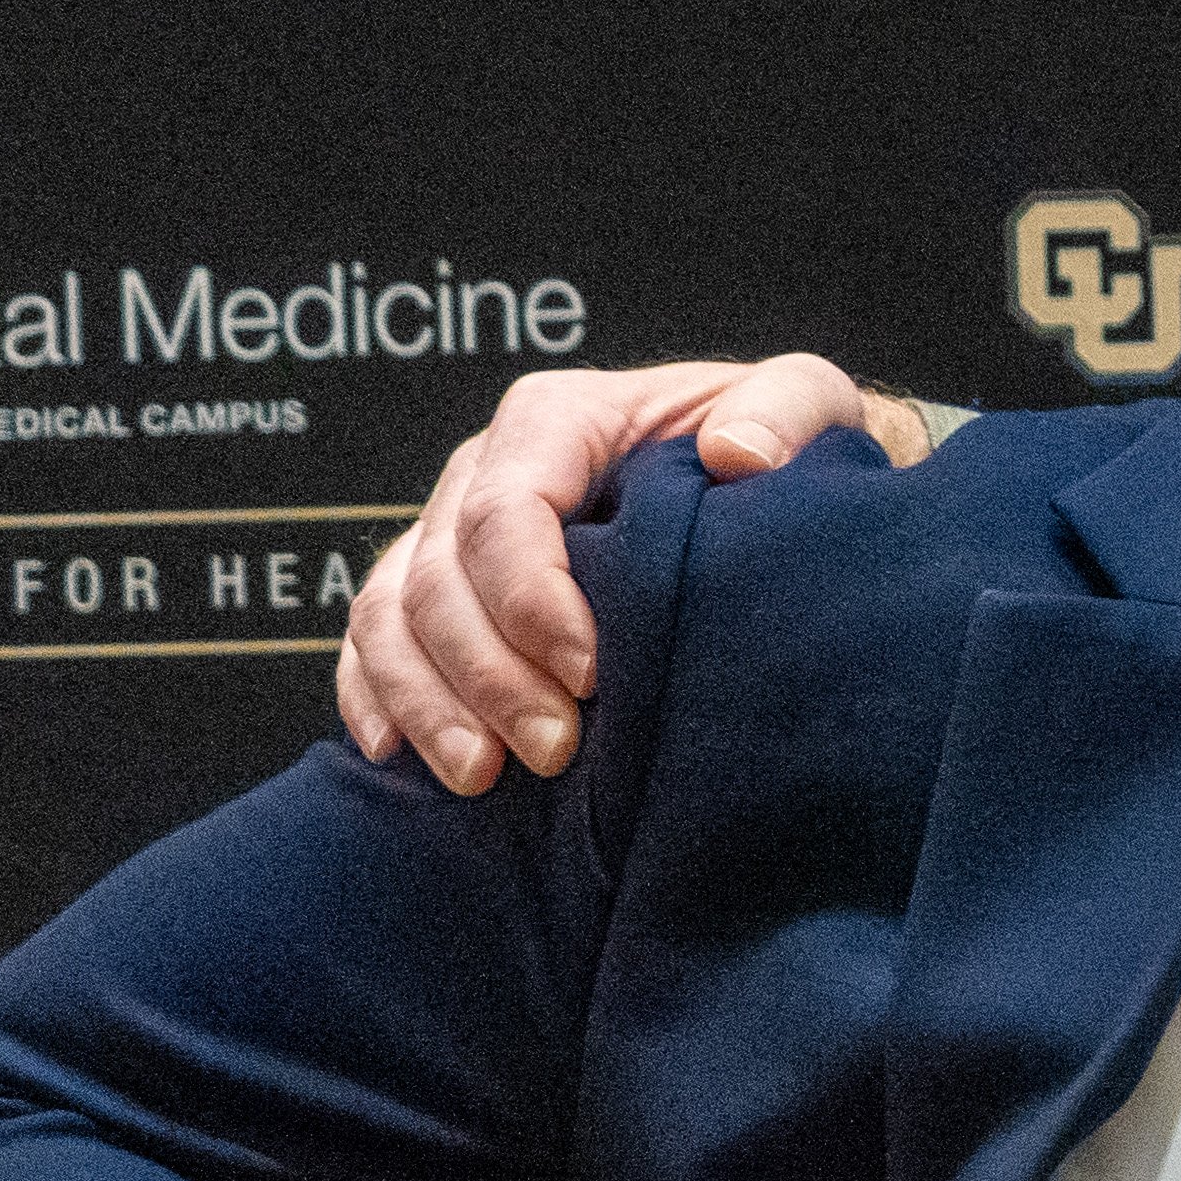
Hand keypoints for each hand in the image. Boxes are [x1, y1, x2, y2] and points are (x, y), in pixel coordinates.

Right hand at [335, 353, 911, 792]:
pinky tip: (398, 756)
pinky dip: (375, 698)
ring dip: (428, 701)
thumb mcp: (808, 403)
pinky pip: (372, 642)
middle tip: (551, 750)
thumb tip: (737, 452)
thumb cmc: (778, 451)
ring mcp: (449, 535)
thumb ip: (787, 408)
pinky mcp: (433, 595)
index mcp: (558, 421)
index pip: (507, 508)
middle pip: (441, 575)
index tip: (590, 675)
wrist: (763, 495)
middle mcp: (484, 471)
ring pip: (391, 615)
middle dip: (487, 672)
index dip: (531, 598)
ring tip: (481, 777)